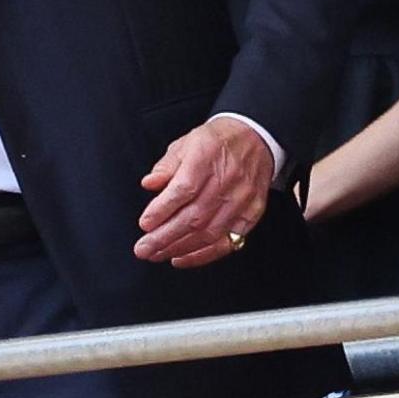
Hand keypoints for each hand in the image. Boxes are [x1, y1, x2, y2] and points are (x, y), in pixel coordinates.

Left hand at [135, 117, 272, 268]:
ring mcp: (240, 201)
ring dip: (180, 247)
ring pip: (208, 233)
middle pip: (193, 217)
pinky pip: (227, 242)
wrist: (255, 140)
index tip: (145, 224)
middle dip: (165, 237)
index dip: (162, 210)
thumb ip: (165, 166)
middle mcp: (225, 182)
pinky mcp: (251, 215)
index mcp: (205, 160)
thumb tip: (148, 183)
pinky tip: (182, 257)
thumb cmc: (216, 142)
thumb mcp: (184, 144)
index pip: (183, 190)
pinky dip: (204, 254)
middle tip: (144, 248)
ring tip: (157, 254)